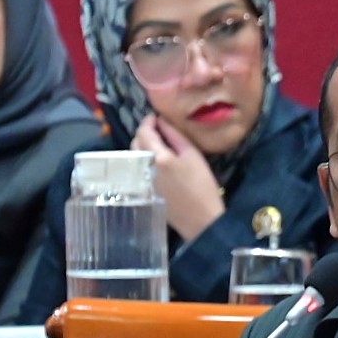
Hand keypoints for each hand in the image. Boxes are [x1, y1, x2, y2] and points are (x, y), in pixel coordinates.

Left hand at [131, 114, 225, 239]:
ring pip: (134, 156)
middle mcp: (144, 167)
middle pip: (135, 143)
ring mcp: (141, 180)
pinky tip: (157, 163)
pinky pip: (137, 169)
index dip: (148, 121)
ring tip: (159, 145)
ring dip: (142, 147)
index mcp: (158, 157)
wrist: (201, 220)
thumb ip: (175, 136)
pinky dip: (144, 161)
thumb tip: (162, 121)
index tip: (156, 117)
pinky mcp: (143, 190)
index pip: (144, 131)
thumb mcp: (193, 156)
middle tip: (159, 130)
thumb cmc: (203, 186)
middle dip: (144, 133)